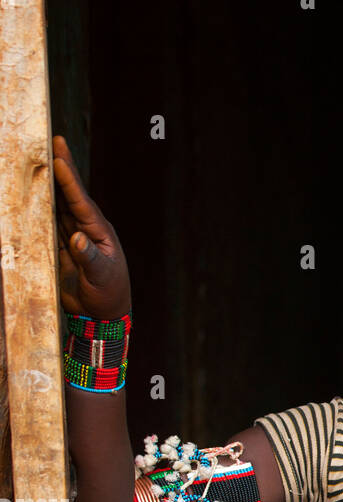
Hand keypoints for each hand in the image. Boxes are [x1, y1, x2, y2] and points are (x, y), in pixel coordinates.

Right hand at [53, 134, 131, 319]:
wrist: (102, 316)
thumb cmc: (108, 295)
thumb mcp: (101, 277)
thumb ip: (89, 258)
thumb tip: (77, 238)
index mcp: (98, 231)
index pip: (81, 200)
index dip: (69, 178)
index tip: (59, 155)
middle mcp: (84, 228)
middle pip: (69, 194)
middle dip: (61, 168)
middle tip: (53, 140)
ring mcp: (72, 236)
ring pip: (56, 205)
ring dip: (47, 184)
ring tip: (37, 158)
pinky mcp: (61, 248)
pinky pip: (47, 224)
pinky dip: (39, 208)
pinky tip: (29, 193)